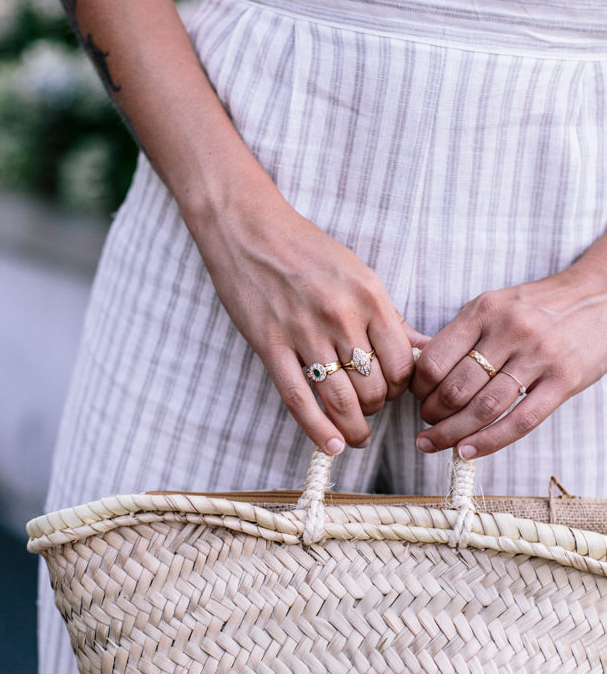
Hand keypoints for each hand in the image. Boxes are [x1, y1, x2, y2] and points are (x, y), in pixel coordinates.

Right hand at [195, 187, 428, 454]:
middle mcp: (341, 316)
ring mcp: (303, 332)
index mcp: (369, 296)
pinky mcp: (270, 345)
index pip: (403, 362)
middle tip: (370, 407)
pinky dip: (318, 430)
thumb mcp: (359, 273)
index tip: (393, 389)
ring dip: (355, 427)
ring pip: (343, 401)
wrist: (248, 228)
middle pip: (375, 387)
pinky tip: (332, 445)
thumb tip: (426, 348)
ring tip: (356, 435)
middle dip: (377, 407)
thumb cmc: (306, 248)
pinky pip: (299, 400)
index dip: (403, 386)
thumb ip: (391, 315)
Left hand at [411, 260, 606, 459]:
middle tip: (427, 425)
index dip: (418, 388)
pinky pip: (521, 420)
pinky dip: (489, 441)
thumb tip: (420, 373)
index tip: (417, 399)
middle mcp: (510, 330)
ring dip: (453, 433)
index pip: (434, 359)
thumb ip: (463, 335)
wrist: (600, 296)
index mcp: (484, 310)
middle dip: (433, 415)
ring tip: (439, 442)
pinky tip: (467, 451)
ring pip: (484, 408)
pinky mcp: (564, 379)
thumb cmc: (539, 306)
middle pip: (456, 388)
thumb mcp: (496, 305)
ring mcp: (539, 356)